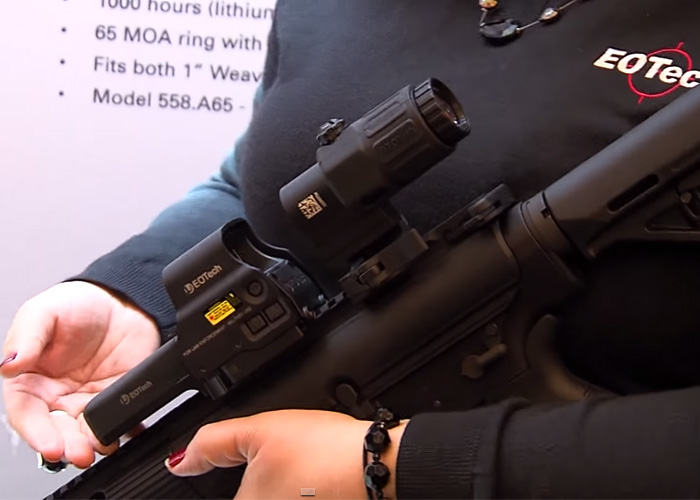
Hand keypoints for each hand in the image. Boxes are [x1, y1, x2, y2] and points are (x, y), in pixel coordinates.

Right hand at [1, 281, 159, 467]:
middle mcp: (56, 397)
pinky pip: (118, 419)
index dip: (37, 433)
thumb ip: (25, 338)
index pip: (26, 415)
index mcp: (29, 381)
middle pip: (57, 431)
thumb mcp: (43, 312)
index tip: (51, 446)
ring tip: (102, 446)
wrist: (121, 299)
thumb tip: (9, 363)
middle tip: (80, 452)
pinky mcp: (116, 397)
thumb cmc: (76, 304)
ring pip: (86, 432)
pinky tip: (127, 431)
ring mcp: (87, 400)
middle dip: (68, 446)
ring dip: (93, 443)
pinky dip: (123, 428)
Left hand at [166, 409, 408, 499]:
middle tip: (275, 461)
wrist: (376, 463)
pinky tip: (307, 475)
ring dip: (274, 484)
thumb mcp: (260, 430)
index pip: (213, 498)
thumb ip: (212, 444)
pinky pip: (291, 495)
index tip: (250, 467)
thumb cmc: (324, 451)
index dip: (213, 485)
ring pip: (270, 493)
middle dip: (252, 480)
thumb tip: (180, 462)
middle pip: (243, 494)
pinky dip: (294, 488)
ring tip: (296, 465)